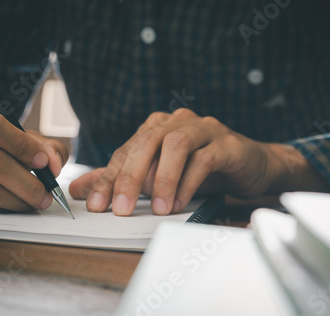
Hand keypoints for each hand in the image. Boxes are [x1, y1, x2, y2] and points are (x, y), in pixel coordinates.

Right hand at [0, 102, 67, 211]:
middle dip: (24, 182)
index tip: (43, 162)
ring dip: (13, 199)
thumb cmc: (1, 143)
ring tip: (34, 202)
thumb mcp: (24, 135)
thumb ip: (46, 147)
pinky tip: (14, 206)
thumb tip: (54, 166)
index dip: (20, 145)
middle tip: (45, 195)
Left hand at [69, 108, 329, 215]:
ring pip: (175, 145)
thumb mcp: (158, 175)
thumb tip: (79, 190)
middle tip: (122, 208)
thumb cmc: (202, 168)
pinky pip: (203, 159)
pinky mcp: (226, 143)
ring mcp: (203, 128)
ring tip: (157, 208)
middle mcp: (177, 121)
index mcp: (157, 126)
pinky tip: (180, 202)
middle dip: (130, 177)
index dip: (109, 178)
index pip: (126, 150)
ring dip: (163, 179)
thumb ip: (120, 179)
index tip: (95, 205)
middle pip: (147, 143)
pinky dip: (188, 182)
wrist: (250, 165)